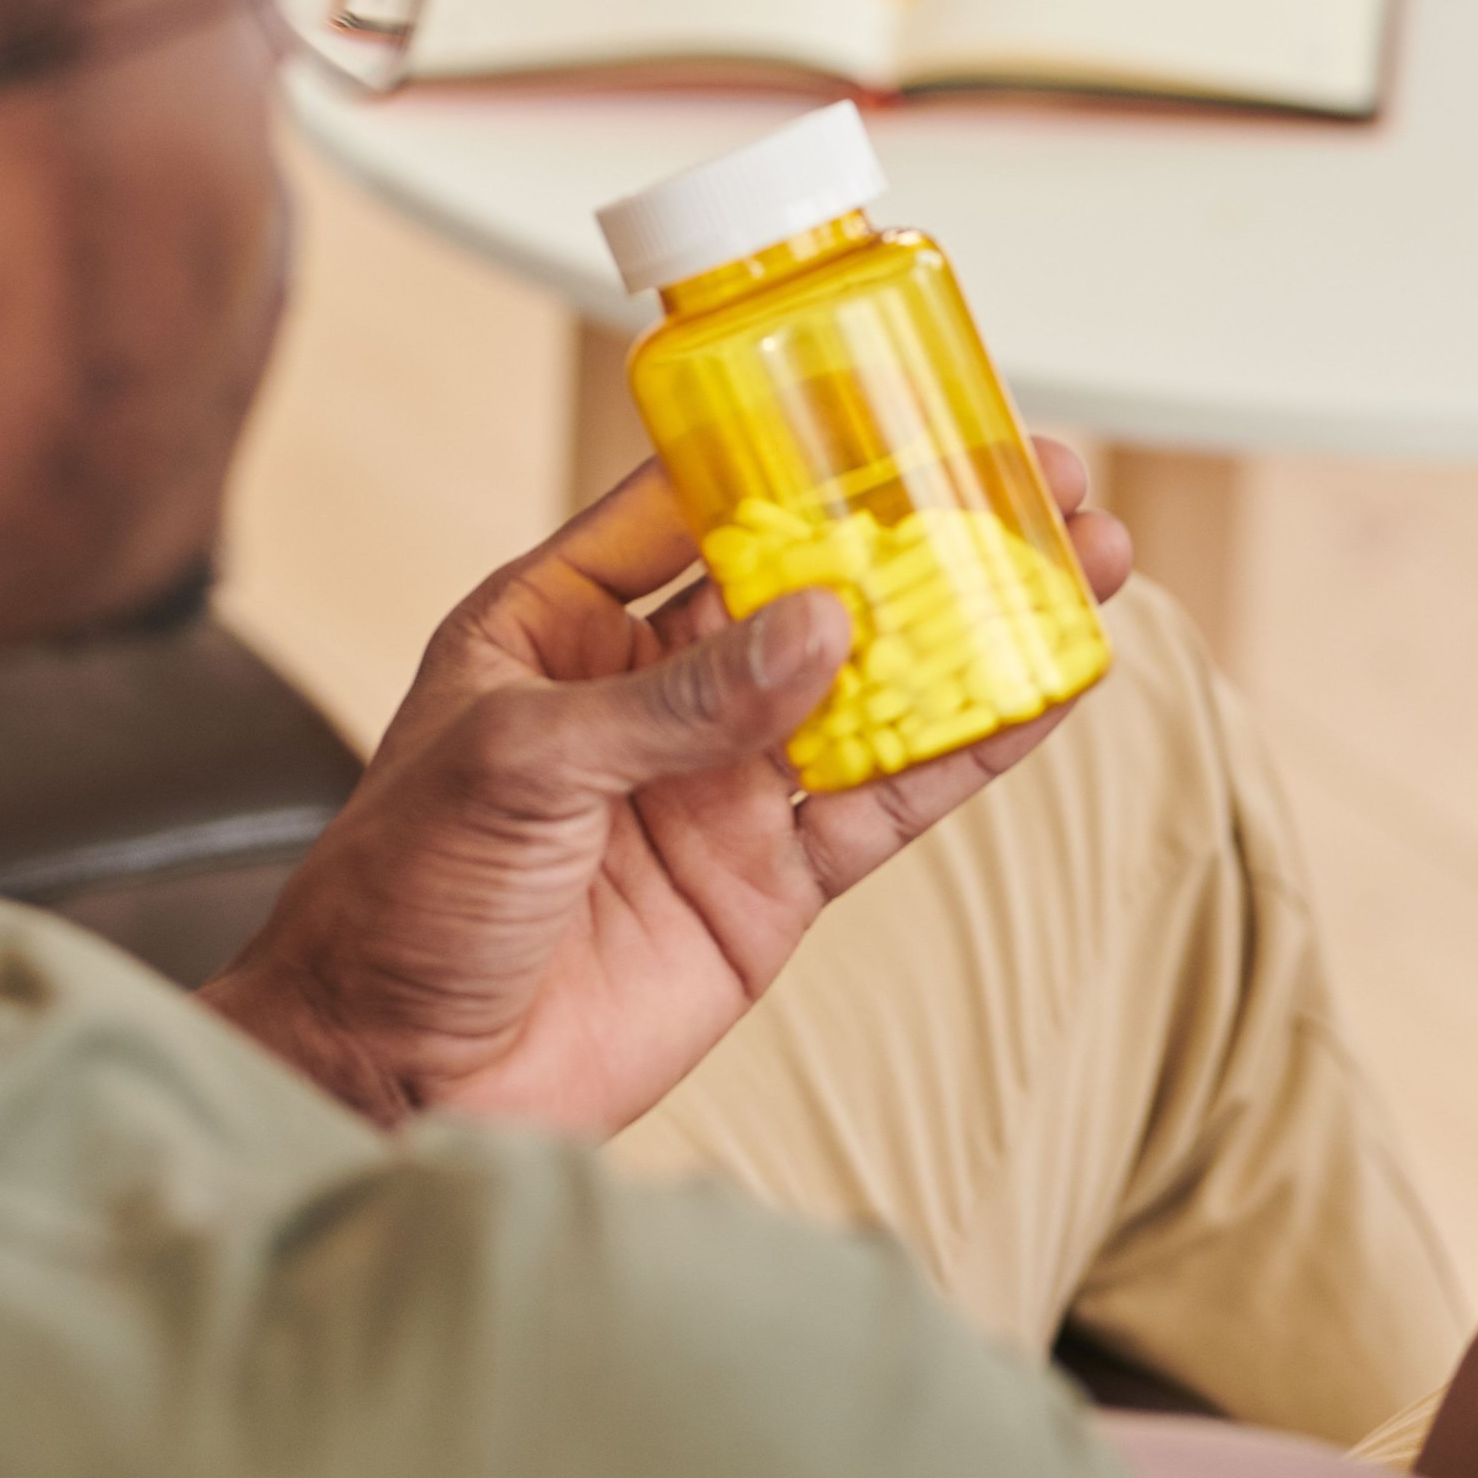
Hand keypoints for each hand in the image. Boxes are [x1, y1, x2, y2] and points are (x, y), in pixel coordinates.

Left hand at [208, 439, 1130, 1136]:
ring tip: (1082, 556)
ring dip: (978, 623)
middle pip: (818, 581)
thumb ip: (679, 701)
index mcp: (564, 620)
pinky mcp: (773, 881)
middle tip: (1034, 469)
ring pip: (880, 683)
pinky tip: (1051, 685)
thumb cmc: (395, 904)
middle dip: (925, 526)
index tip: (894, 393)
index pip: (697, 500)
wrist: (394, 1084)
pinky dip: (975, 747)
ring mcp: (725, 783)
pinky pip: (891, 800)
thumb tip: (826, 626)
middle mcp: (656, 686)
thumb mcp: (517, 767)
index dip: (796, 444)